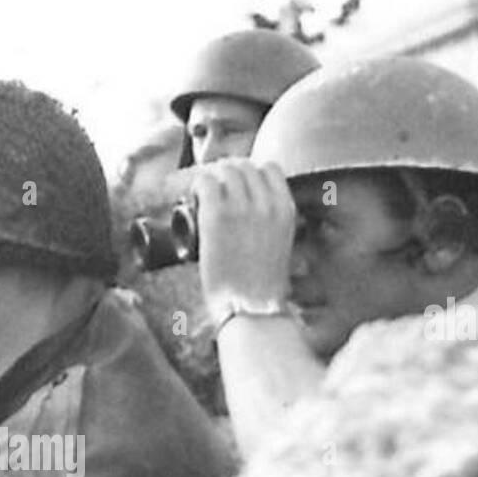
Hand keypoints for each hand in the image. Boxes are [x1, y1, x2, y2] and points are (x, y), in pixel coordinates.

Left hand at [192, 159, 295, 315]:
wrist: (251, 310)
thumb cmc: (262, 290)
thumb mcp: (280, 249)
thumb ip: (273, 229)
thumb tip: (259, 226)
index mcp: (285, 210)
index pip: (269, 169)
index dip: (250, 173)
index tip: (236, 185)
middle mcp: (266, 203)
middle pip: (244, 166)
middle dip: (227, 173)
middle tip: (213, 189)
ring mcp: (241, 207)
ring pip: (224, 170)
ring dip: (211, 177)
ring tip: (201, 195)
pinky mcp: (217, 216)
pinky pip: (205, 182)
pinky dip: (196, 185)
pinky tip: (192, 196)